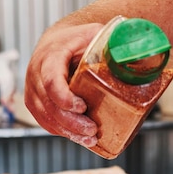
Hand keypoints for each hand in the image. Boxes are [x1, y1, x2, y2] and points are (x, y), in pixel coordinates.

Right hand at [24, 22, 102, 145]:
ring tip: (90, 139)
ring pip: (47, 118)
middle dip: (72, 122)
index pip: (51, 80)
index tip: (83, 107)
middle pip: (49, 105)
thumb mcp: (94, 34)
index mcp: (50, 56)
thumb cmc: (77, 40)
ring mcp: (33, 92)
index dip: (65, 97)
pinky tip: (80, 138)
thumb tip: (139, 54)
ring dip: (69, 132)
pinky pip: (46, 123)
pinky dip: (63, 133)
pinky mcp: (35, 105)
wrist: (56, 45)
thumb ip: (112, 43)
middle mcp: (36, 74)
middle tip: (92, 130)